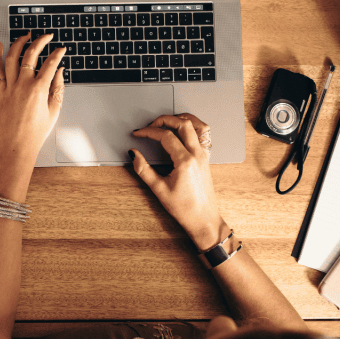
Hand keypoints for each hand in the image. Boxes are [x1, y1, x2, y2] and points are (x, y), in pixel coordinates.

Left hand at [0, 33, 65, 166]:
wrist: (17, 146)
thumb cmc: (35, 133)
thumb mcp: (54, 111)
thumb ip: (58, 88)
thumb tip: (59, 72)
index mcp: (39, 90)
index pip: (50, 64)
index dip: (58, 53)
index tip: (62, 48)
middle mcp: (23, 85)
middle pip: (31, 55)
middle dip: (40, 41)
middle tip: (47, 36)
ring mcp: (10, 88)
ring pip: (12, 58)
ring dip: (18, 43)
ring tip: (25, 35)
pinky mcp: (1, 92)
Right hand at [131, 113, 228, 251]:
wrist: (204, 219)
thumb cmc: (185, 209)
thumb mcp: (159, 190)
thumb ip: (144, 170)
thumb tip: (134, 154)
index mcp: (185, 161)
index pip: (165, 136)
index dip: (148, 131)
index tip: (138, 134)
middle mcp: (197, 154)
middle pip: (182, 123)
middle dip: (163, 120)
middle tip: (150, 126)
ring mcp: (204, 155)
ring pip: (196, 125)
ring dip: (180, 119)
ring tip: (165, 122)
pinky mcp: (206, 158)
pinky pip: (203, 134)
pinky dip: (192, 126)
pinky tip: (182, 129)